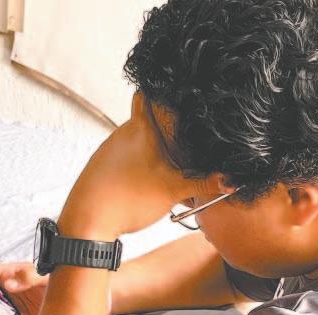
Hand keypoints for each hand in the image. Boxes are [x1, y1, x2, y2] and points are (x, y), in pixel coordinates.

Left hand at [58, 93, 221, 239]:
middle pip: (148, 117)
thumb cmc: (126, 199)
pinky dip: (143, 161)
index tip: (184, 89)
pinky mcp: (104, 166)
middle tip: (191, 132)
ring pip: (140, 139)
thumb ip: (204, 184)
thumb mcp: (173, 190)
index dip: (166, 88)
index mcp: (140, 128)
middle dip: (169, 124)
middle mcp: (122, 133)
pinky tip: (153, 177)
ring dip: (156, 146)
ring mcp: (110, 149)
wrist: (86, 223)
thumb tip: (231, 182)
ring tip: (175, 159)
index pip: (149, 93)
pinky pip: (129, 155)